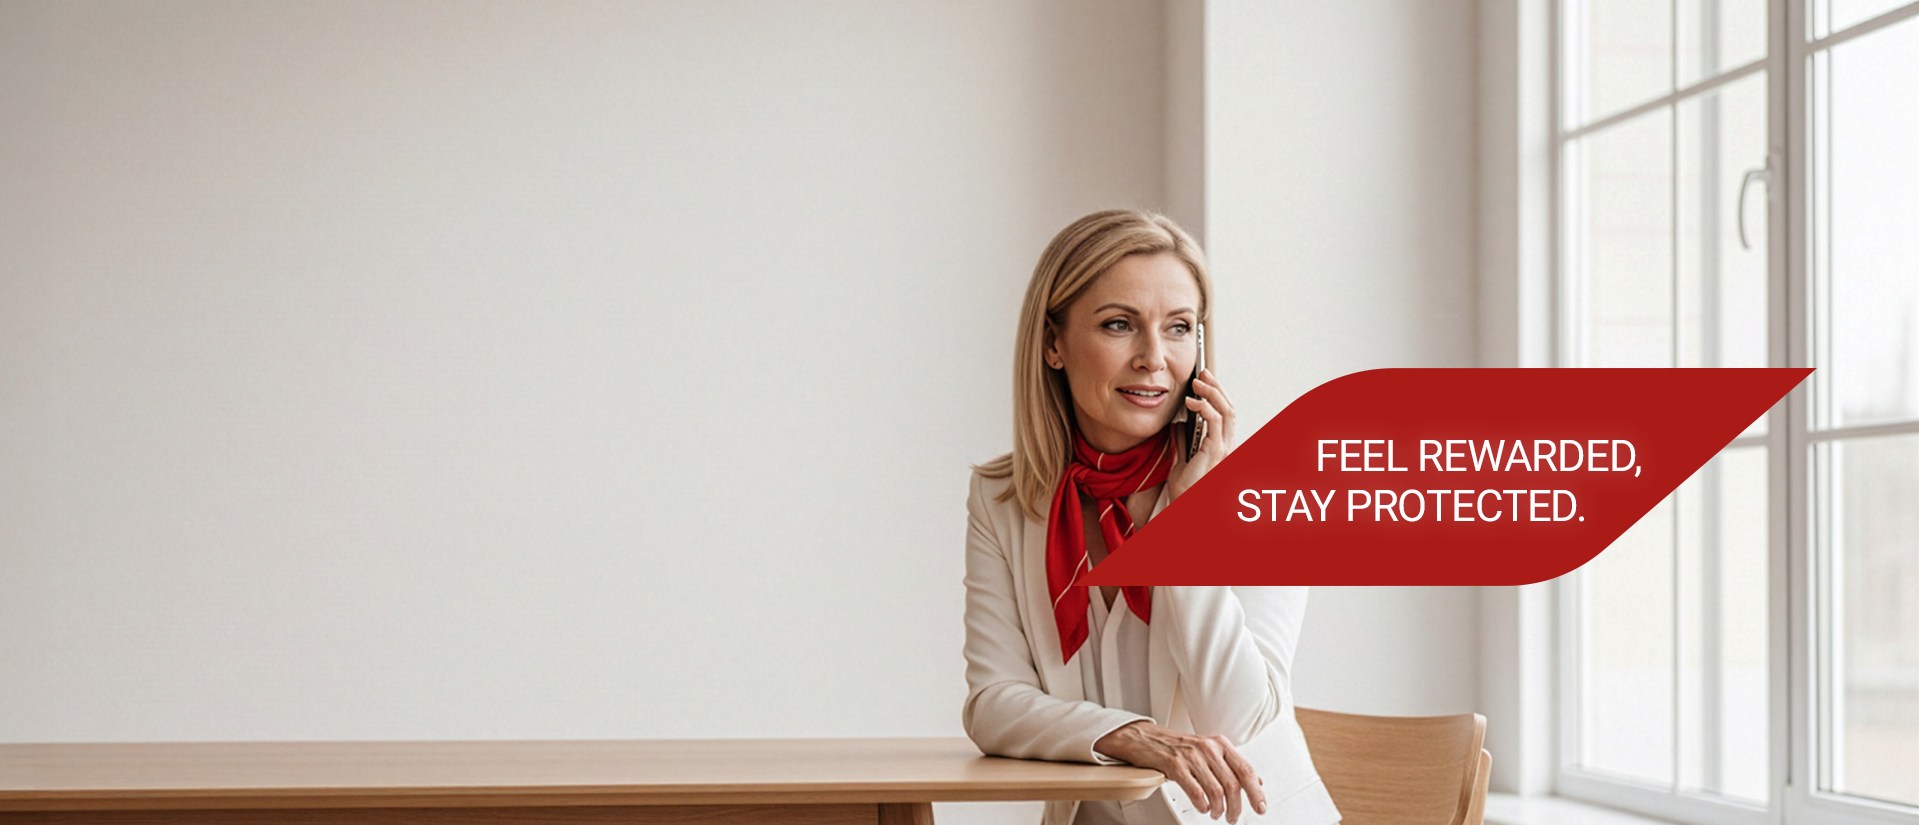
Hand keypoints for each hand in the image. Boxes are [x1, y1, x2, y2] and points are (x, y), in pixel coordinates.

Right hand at [1093, 720, 1266, 822]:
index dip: (1256, 792)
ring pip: (1216, 791)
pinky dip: (1202, 805)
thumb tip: (1257, 782)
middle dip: (1237, 807)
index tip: (1260, 807)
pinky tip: (1203, 808)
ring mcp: (1191, 756)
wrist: (1143, 737)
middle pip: (1233, 784)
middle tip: (1233, 818)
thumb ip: (1231, 765)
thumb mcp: (1208, 750)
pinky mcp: (1174, 765)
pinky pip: (1196, 791)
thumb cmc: (1176, 746)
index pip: (1246, 770)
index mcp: (1220, 744)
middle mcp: (1208, 748)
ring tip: (1217, 814)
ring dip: (1219, 809)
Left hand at [1168, 368, 1235, 501]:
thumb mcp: (1181, 460)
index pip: (1224, 414)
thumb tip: (1178, 424)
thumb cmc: (1185, 490)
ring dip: (1212, 392)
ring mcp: (1225, 448)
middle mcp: (1228, 446)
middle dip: (1217, 387)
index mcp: (1221, 447)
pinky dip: (1204, 407)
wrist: (1184, 507)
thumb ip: (1183, 442)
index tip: (1203, 381)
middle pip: (1229, 408)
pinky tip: (1191, 402)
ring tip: (1196, 382)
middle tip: (1202, 373)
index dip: (1216, 395)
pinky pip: (1215, 421)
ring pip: (1226, 410)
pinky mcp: (1216, 450)